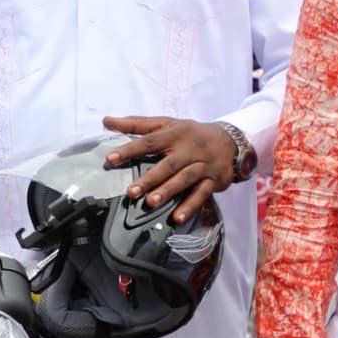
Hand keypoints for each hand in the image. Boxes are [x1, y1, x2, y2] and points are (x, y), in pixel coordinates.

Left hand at [103, 116, 235, 223]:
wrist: (231, 140)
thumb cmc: (191, 133)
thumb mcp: (167, 124)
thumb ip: (136, 124)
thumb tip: (107, 121)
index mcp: (175, 134)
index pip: (149, 141)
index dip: (129, 150)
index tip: (110, 158)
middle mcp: (189, 149)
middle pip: (168, 164)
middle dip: (150, 178)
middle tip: (132, 191)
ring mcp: (203, 165)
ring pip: (185, 178)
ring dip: (168, 191)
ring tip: (151, 202)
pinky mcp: (214, 180)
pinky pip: (202, 194)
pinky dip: (190, 206)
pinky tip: (177, 217)